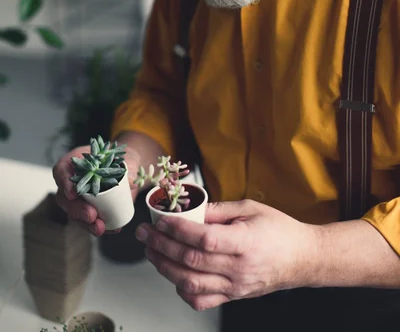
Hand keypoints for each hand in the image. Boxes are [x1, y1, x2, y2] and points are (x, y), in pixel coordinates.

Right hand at [53, 143, 140, 235]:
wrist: (129, 171)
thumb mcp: (128, 159)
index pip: (61, 170)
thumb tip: (131, 182)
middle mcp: (72, 181)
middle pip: (65, 197)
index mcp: (75, 161)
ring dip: (85, 223)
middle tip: (91, 215)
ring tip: (99, 228)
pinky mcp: (88, 210)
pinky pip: (88, 221)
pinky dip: (98, 227)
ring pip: (74, 213)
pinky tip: (110, 229)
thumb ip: (131, 167)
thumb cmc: (123, 160)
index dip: (64, 182)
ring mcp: (79, 198)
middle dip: (77, 209)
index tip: (73, 194)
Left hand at [135, 199, 317, 309]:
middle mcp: (238, 268)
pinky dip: (182, 291)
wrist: (302, 258)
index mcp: (244, 242)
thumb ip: (219, 209)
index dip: (177, 229)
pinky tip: (173, 276)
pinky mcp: (233, 297)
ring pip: (190, 283)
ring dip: (164, 267)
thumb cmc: (279, 230)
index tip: (160, 219)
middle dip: (161, 245)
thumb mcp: (251, 208)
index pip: (203, 239)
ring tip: (151, 252)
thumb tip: (190, 207)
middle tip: (144, 233)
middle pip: (190, 261)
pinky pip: (202, 301)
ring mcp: (235, 286)